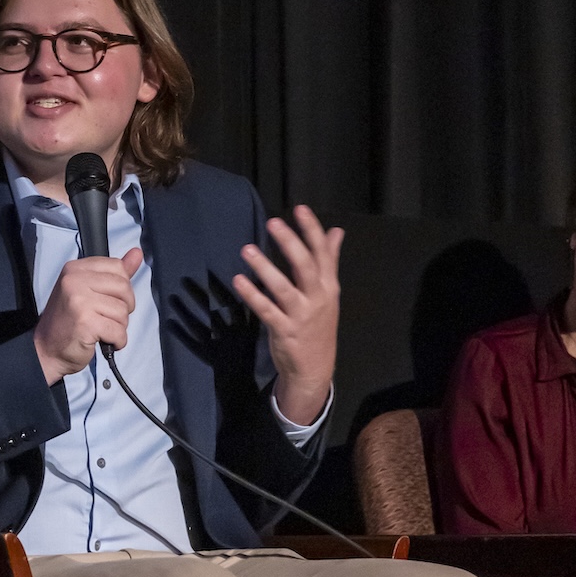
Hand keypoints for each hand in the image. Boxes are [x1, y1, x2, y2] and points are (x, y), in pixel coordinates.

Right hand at [33, 251, 143, 382]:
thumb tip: (137, 253)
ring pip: (123, 311)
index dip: (120, 289)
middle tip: (104, 317)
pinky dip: (117, 341)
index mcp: (76, 269)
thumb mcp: (87, 290)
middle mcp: (75, 280)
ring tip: (99, 329)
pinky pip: (119, 331)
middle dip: (122, 308)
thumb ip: (114, 273)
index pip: (117, 267)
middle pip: (124, 288)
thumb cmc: (67, 322)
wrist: (46, 350)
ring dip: (118, 327)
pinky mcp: (86, 322)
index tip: (106, 300)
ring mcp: (79, 301)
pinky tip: (103, 340)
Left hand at [232, 206, 342, 426]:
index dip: (312, 230)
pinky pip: (267, 311)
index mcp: (329, 286)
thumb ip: (330, 260)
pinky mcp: (284, 331)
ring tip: (247, 249)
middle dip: (291, 243)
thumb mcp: (328, 292)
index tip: (300, 208)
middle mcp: (318, 298)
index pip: (323, 253)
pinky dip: (253, 295)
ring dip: (265, 268)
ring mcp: (301, 316)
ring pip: (284, 288)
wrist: (315, 368)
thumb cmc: (318, 325)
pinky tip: (239, 280)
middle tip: (273, 222)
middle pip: (306, 267)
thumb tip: (336, 230)